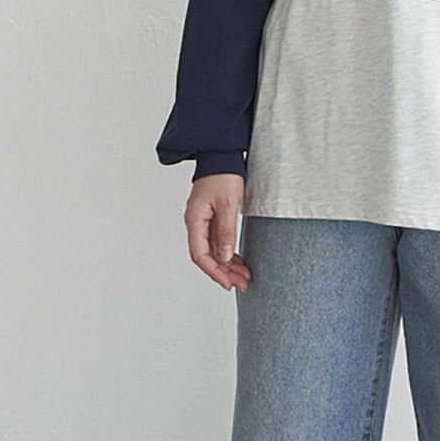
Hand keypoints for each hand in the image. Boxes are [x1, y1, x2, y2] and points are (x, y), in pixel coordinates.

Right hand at [184, 174, 251, 291]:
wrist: (222, 156)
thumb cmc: (223, 175)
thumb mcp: (227, 204)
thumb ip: (226, 232)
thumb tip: (224, 256)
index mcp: (195, 220)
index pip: (200, 255)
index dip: (214, 272)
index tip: (228, 283)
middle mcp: (196, 223)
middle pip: (207, 256)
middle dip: (224, 272)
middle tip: (242, 284)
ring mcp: (203, 222)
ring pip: (214, 251)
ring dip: (228, 265)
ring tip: (244, 277)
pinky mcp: (212, 219)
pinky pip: (218, 242)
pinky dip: (229, 253)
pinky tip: (239, 262)